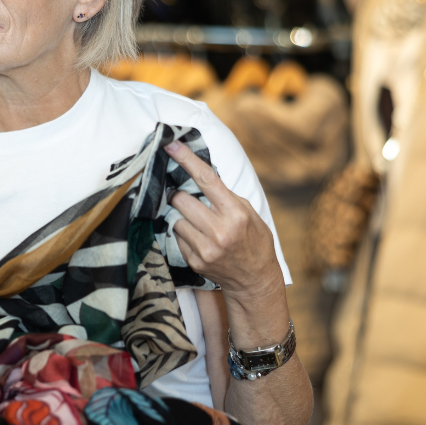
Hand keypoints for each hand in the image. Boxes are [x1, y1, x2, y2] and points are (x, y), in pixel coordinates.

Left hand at [164, 140, 284, 297]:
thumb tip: (198, 176)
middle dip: (179, 195)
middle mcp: (220, 230)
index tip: (171, 144)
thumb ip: (226, 197)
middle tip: (186, 198)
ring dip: (181, 217)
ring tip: (197, 223)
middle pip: (181, 199)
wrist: (255, 280)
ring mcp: (206, 248)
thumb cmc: (254, 240)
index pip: (206, 180)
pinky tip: (198, 239)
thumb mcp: (249, 213)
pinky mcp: (195, 261)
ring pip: (176, 219)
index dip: (186, 159)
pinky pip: (177, 237)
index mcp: (236, 213)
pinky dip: (183, 234)